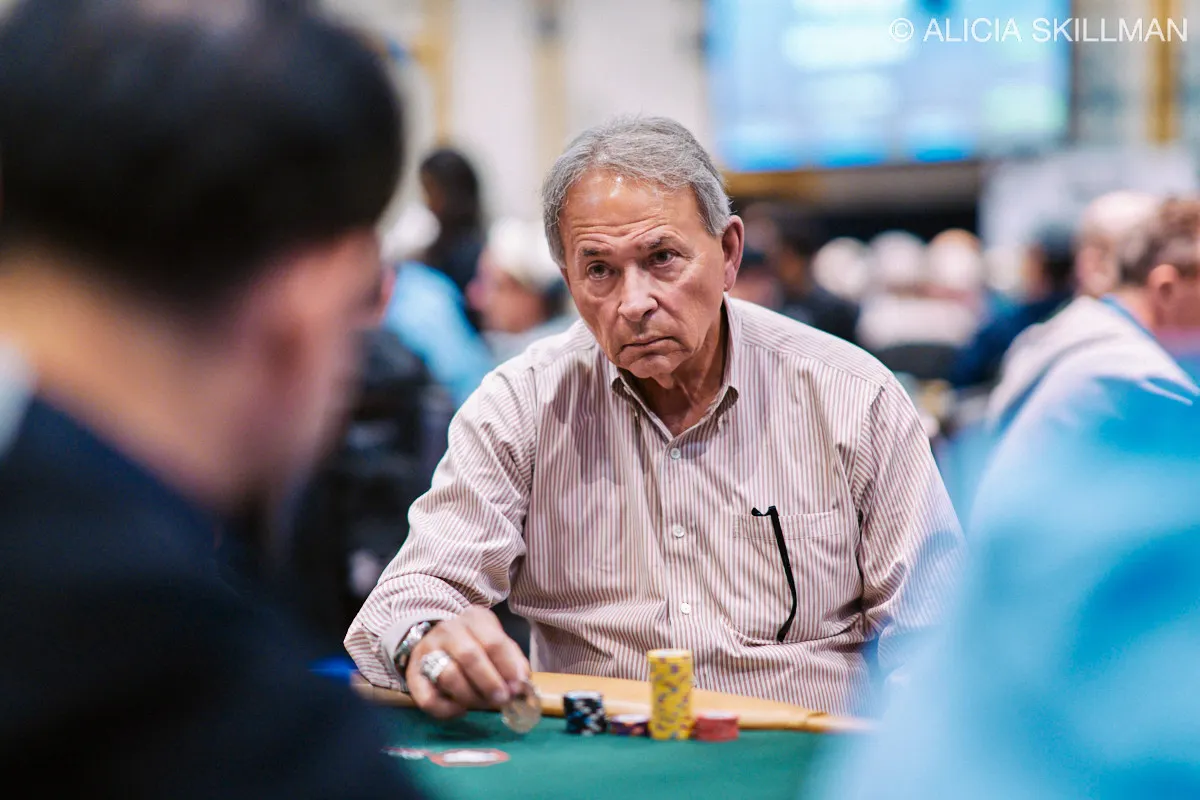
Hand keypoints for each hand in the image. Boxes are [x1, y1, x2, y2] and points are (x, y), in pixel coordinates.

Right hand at [407, 606, 530, 719]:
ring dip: (470, 696)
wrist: (435, 639)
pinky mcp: (413, 675)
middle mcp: (448, 630)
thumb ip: (512, 662)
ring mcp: (428, 651)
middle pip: (469, 655)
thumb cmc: (475, 644)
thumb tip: (523, 687)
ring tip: (483, 704)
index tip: (518, 688)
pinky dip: (447, 710)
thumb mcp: (496, 642)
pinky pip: (428, 698)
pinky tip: (460, 710)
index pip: (494, 642)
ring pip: (449, 676)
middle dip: (489, 682)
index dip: (508, 667)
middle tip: (502, 700)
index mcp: (474, 619)